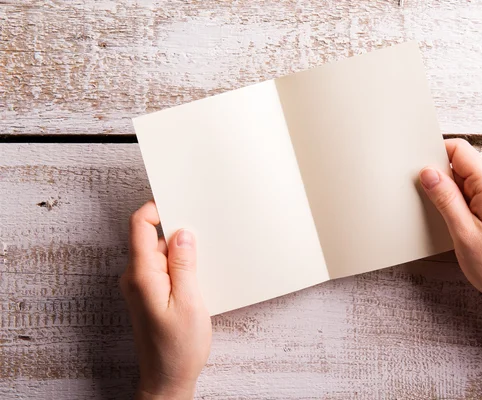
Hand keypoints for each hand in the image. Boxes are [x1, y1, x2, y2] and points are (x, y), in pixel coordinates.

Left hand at [121, 201, 211, 399]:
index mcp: (141, 275)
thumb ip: (184, 264)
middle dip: (176, 232)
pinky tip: (196, 278)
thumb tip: (182, 233)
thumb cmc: (178, 347)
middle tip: (202, 237)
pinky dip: (179, 266)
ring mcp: (140, 286)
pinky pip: (162, 269)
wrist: (167, 379)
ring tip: (203, 264)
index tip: (179, 203)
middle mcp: (135, 277)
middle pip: (151, 237)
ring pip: (159, 253)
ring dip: (180, 252)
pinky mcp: (149, 294)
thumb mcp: (189, 301)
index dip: (156, 209)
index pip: (139, 226)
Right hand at [419, 139, 481, 309]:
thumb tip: (428, 172)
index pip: (460, 150)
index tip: (420, 171)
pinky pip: (476, 191)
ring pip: (468, 178)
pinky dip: (462, 202)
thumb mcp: (462, 232)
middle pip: (463, 163)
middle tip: (434, 205)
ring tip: (450, 220)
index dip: (436, 155)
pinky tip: (459, 222)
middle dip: (443, 179)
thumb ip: (445, 198)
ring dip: (452, 193)